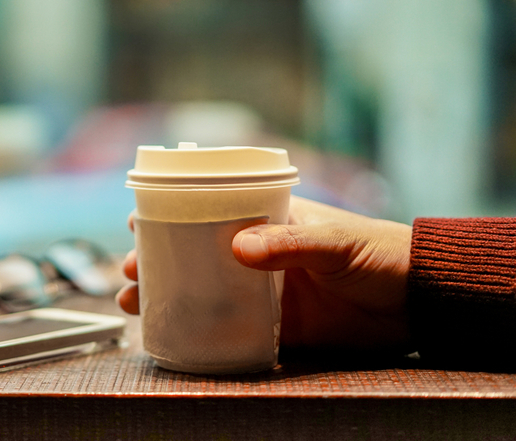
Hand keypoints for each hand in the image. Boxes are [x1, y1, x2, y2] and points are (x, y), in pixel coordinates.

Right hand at [116, 196, 412, 349]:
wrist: (419, 303)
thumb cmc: (381, 254)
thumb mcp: (335, 241)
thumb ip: (290, 244)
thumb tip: (239, 248)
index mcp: (268, 220)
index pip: (210, 209)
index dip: (171, 213)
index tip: (137, 220)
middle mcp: (259, 254)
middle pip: (196, 254)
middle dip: (157, 261)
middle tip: (128, 271)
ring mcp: (266, 291)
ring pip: (206, 292)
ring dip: (170, 297)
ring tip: (136, 303)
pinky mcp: (279, 327)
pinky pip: (233, 331)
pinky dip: (204, 333)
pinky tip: (178, 336)